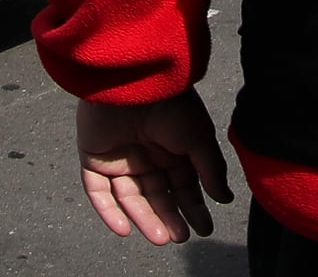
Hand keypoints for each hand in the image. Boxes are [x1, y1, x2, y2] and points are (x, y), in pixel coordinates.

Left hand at [75, 91, 232, 245]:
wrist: (133, 80)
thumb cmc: (171, 105)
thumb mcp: (199, 139)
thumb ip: (211, 170)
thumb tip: (224, 199)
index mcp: (172, 148)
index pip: (183, 185)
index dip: (193, 207)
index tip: (204, 229)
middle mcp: (146, 155)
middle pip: (156, 195)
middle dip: (168, 217)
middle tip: (178, 237)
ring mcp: (119, 157)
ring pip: (129, 197)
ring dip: (143, 218)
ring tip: (160, 237)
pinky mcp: (93, 157)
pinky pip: (97, 191)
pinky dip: (107, 211)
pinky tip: (123, 229)